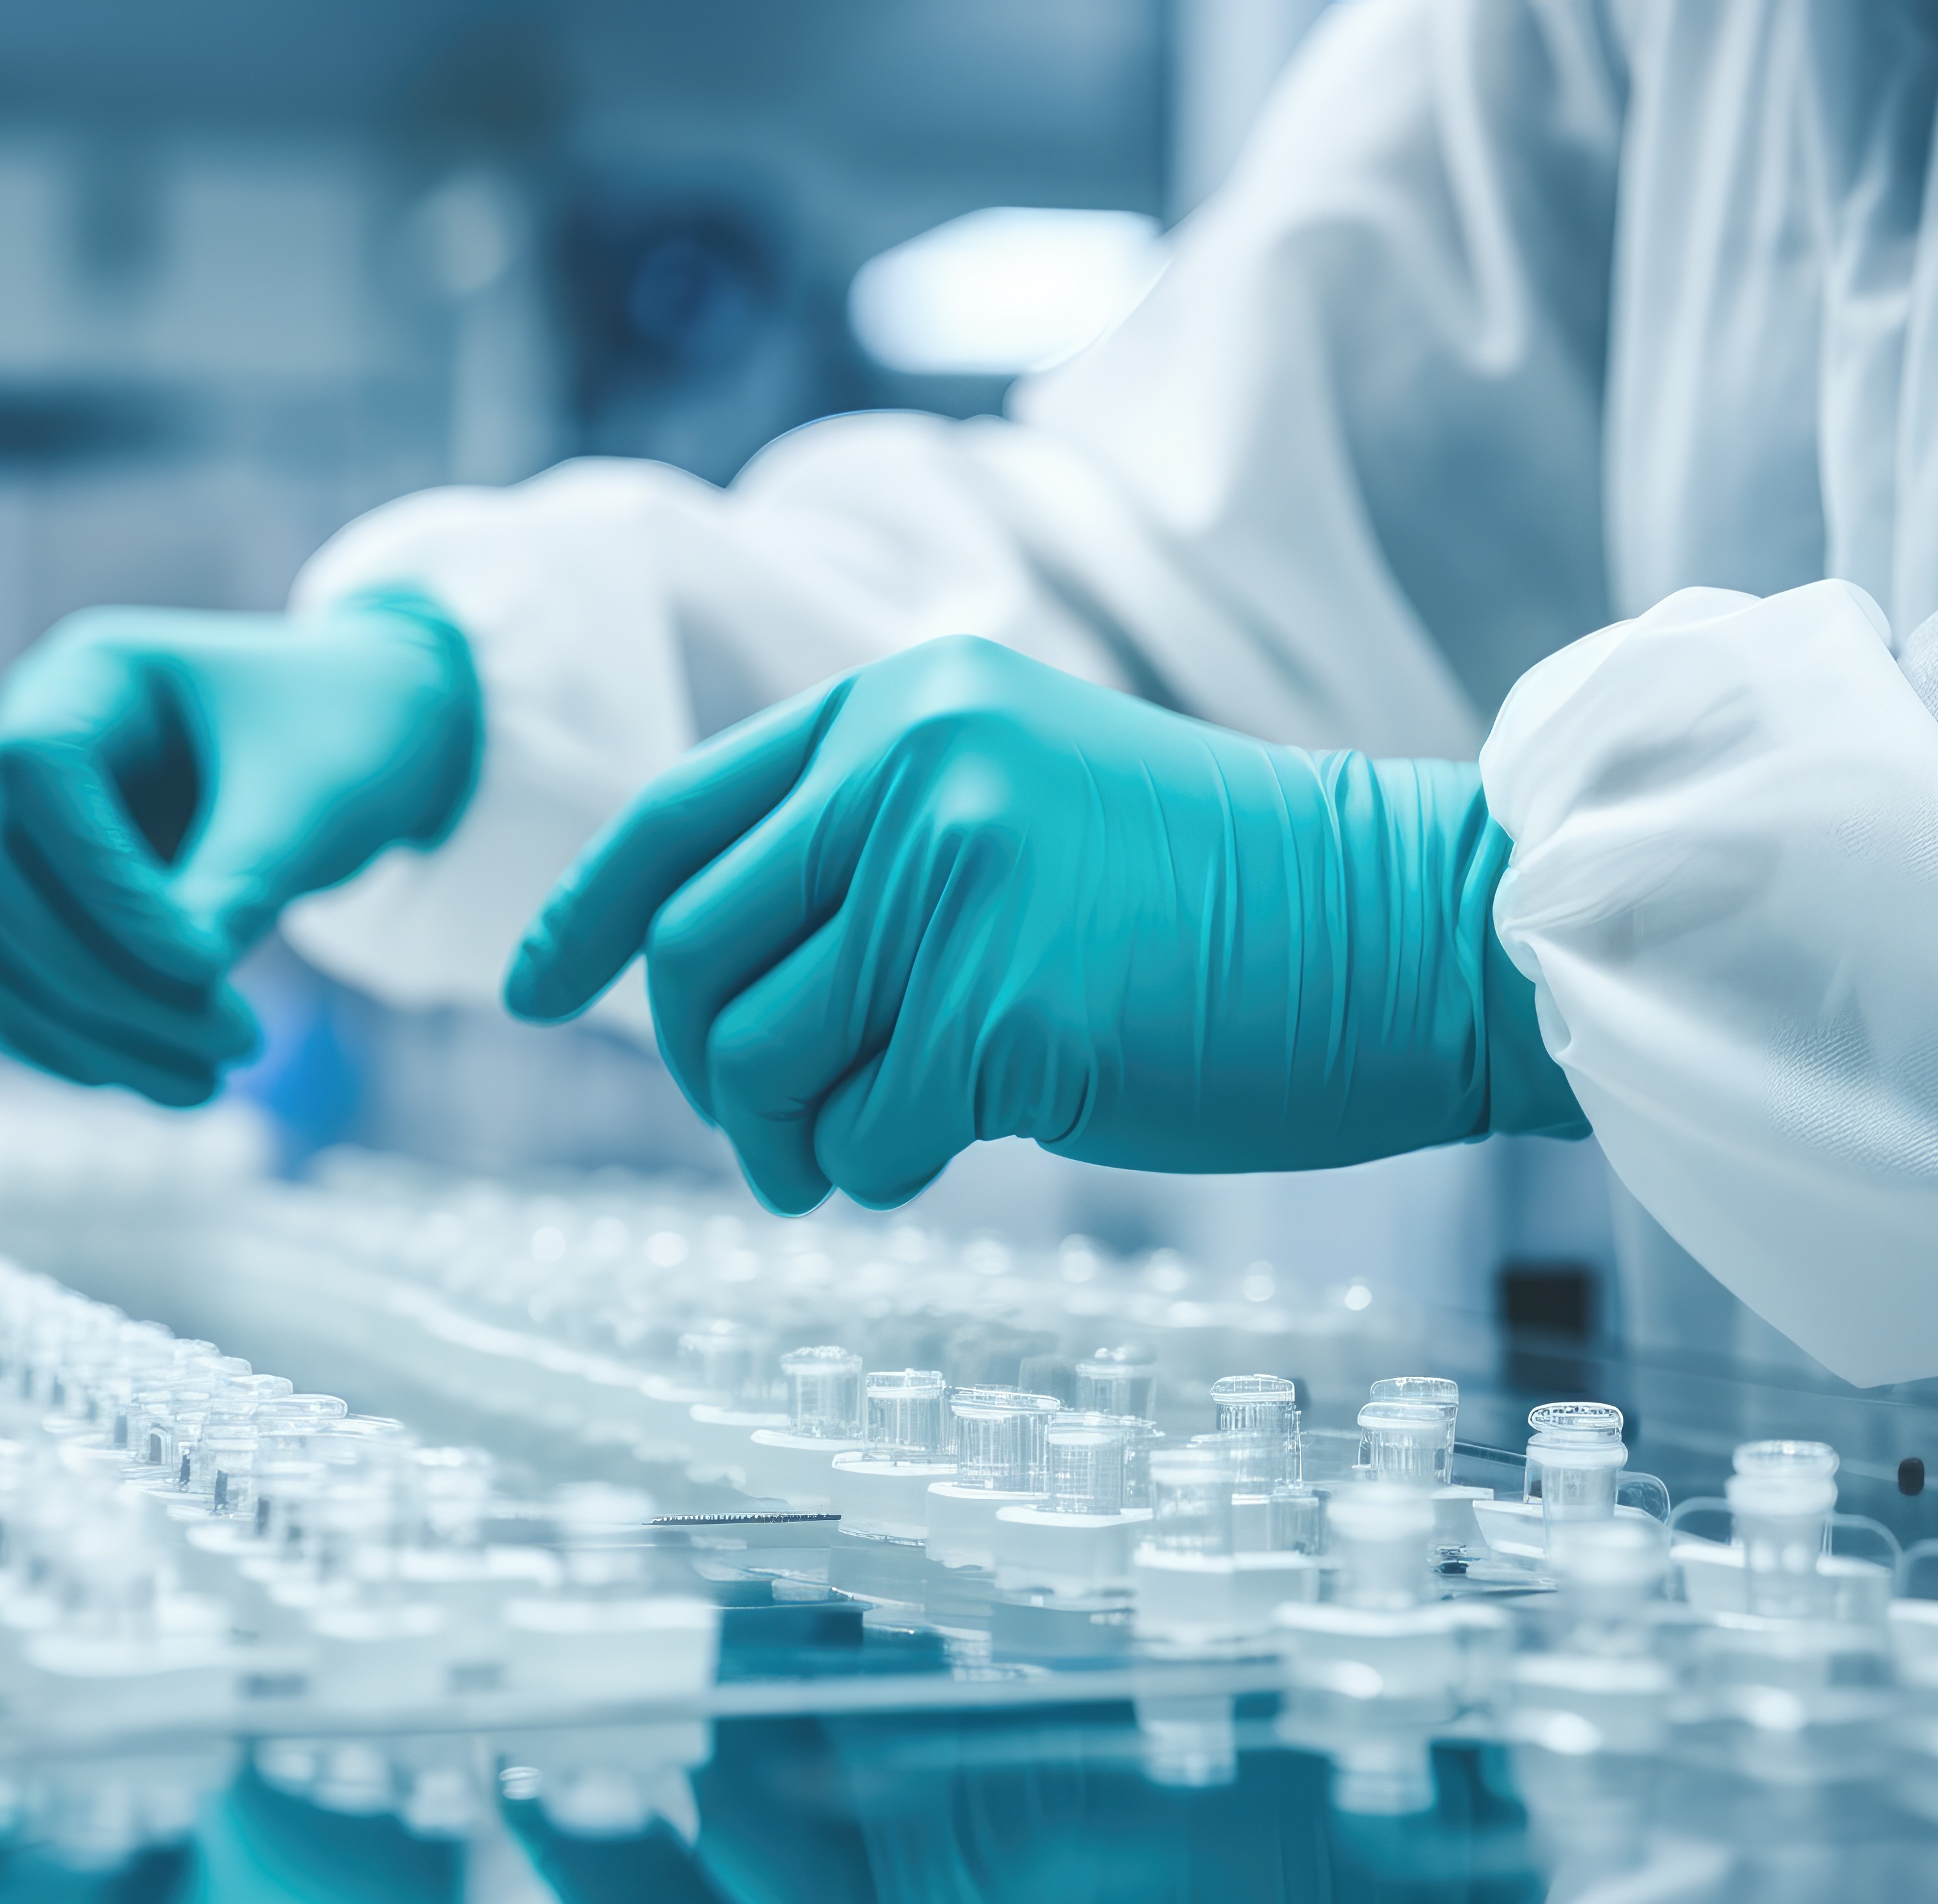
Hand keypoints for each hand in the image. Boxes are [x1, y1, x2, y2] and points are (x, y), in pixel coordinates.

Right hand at [0, 588, 478, 1105]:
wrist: (362, 740)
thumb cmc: (345, 740)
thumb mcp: (312, 802)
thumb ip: (237, 880)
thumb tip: (178, 988)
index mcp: (84, 673)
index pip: (36, 774)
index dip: (104, 885)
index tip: (209, 967)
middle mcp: (15, 737)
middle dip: (95, 980)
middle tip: (233, 1047)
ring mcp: (2, 821)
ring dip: (84, 1032)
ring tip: (207, 1089)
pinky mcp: (23, 900)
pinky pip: (7, 982)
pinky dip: (72, 1044)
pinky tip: (163, 1085)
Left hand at [501, 636, 1579, 1210]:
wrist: (1405, 931)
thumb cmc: (1222, 904)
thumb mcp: (1019, 806)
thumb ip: (866, 854)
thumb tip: (704, 989)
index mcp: (900, 700)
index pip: (674, 815)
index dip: (583, 917)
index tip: (532, 992)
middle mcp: (908, 769)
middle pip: (691, 955)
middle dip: (701, 1071)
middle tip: (765, 1138)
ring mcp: (953, 883)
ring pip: (757, 1056)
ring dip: (792, 1137)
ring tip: (869, 1146)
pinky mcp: (1001, 1010)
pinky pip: (861, 1136)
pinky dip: (886, 1169)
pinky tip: (963, 1145)